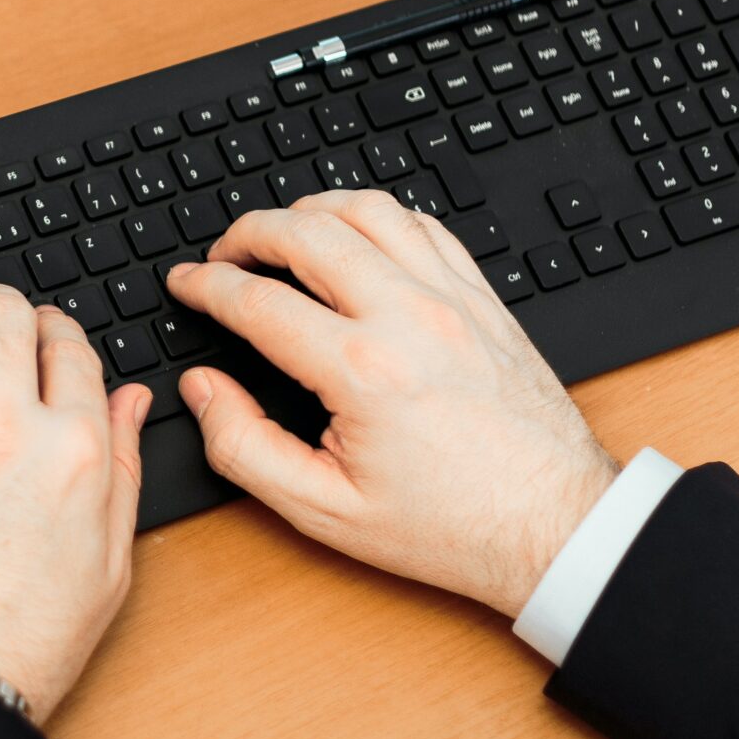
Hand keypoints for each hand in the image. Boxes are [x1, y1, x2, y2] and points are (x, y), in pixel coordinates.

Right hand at [165, 190, 617, 617]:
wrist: (554, 525)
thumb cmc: (451, 527)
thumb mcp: (325, 511)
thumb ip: (245, 448)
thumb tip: (204, 390)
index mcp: (363, 372)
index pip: (258, 301)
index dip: (206, 285)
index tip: (185, 284)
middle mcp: (410, 319)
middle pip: (307, 232)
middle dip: (247, 232)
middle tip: (222, 255)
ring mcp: (454, 300)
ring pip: (368, 211)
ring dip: (311, 211)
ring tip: (282, 234)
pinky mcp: (484, 300)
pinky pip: (424, 226)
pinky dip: (377, 218)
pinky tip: (356, 240)